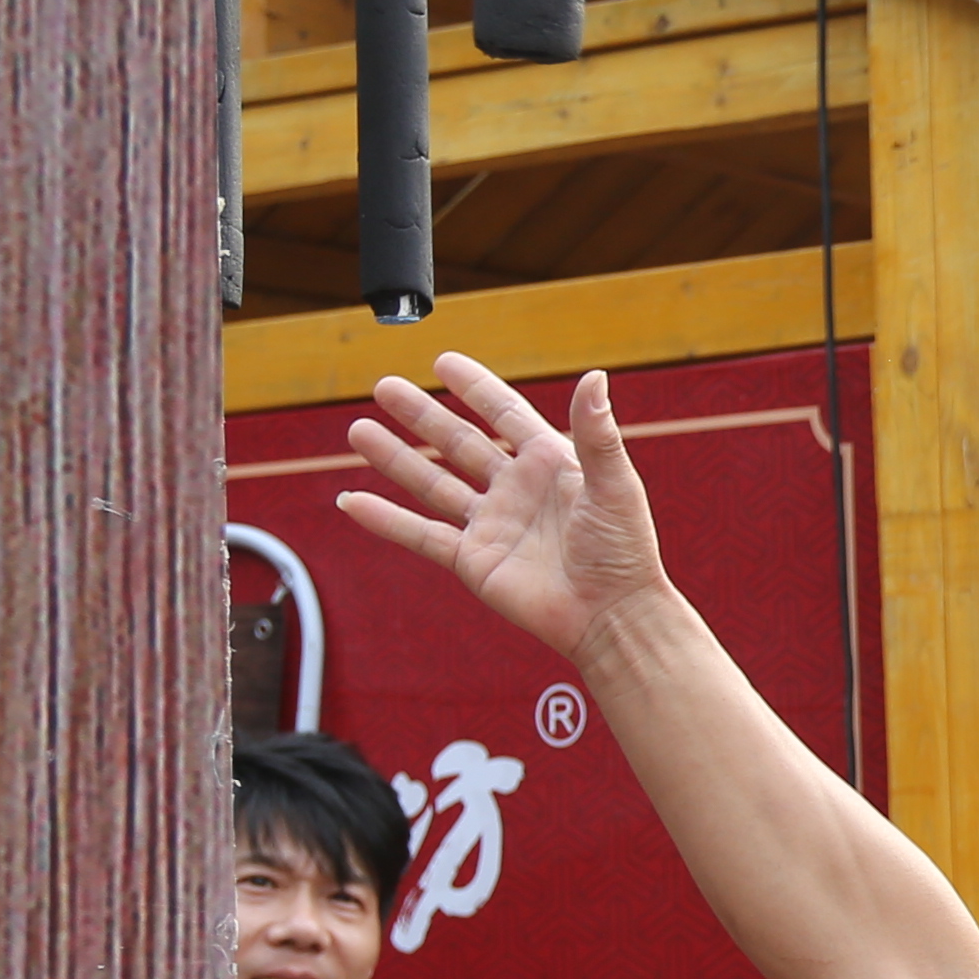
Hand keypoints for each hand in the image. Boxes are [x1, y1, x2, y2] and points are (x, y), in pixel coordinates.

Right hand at [341, 356, 674, 664]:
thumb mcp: (613, 484)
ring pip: (433, 483)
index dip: (475, 388)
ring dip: (395, 458)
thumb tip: (595, 376)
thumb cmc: (625, 551)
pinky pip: (421, 535)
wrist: (612, 615)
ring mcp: (491, 524)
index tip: (443, 362)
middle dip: (421, 415)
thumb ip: (597, 433)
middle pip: (458, 442)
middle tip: (384, 387)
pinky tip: (353, 501)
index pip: (504, 414)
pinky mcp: (473, 561)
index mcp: (549, 463)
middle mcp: (515, 489)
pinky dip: (386, 519)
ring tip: (358, 430)